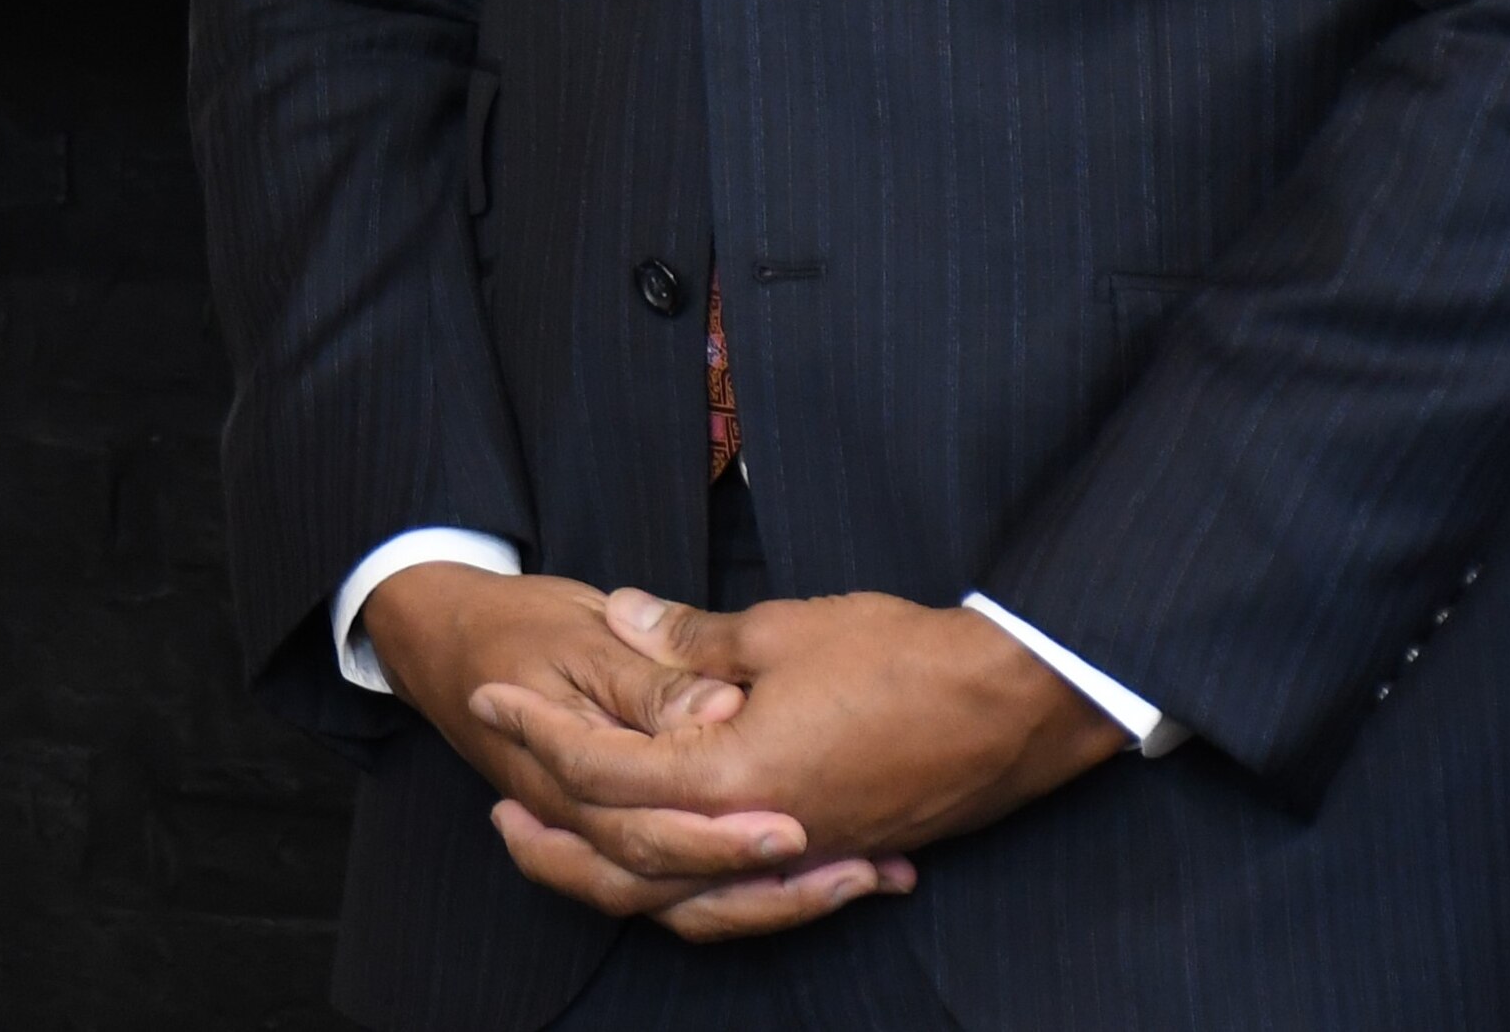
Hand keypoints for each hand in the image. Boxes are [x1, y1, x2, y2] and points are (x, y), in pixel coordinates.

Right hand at [360, 563, 886, 933]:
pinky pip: (687, 892)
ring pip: (680, 908)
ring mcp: (597, 836)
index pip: (639, 832)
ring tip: (859, 881)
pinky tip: (834, 878)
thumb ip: (652, 680)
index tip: (792, 828)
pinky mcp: (624, 835)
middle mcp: (577, 823)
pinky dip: (758, 896)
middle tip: (852, 871)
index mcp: (557, 776)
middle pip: (669, 889)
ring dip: (771, 905)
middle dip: (763, 887)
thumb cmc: (514, 629)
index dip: (717, 839)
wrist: (447, 638)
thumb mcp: (581, 636)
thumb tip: (720, 707)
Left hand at [472, 589, 1123, 935]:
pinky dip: (695, 881)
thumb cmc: (904, 657)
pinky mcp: (837, 854)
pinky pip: (744, 891)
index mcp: (734, 779)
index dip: (538, 730)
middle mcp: (762, 836)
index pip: (606, 771)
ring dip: (617, 871)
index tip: (489, 696)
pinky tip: (665, 858)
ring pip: (686, 895)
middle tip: (498, 805)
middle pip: (630, 862)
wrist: (1020, 702)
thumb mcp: (780, 630)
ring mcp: (802, 855)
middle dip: (556, 836)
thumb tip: (621, 614)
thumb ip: (687, 638)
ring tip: (562, 838)